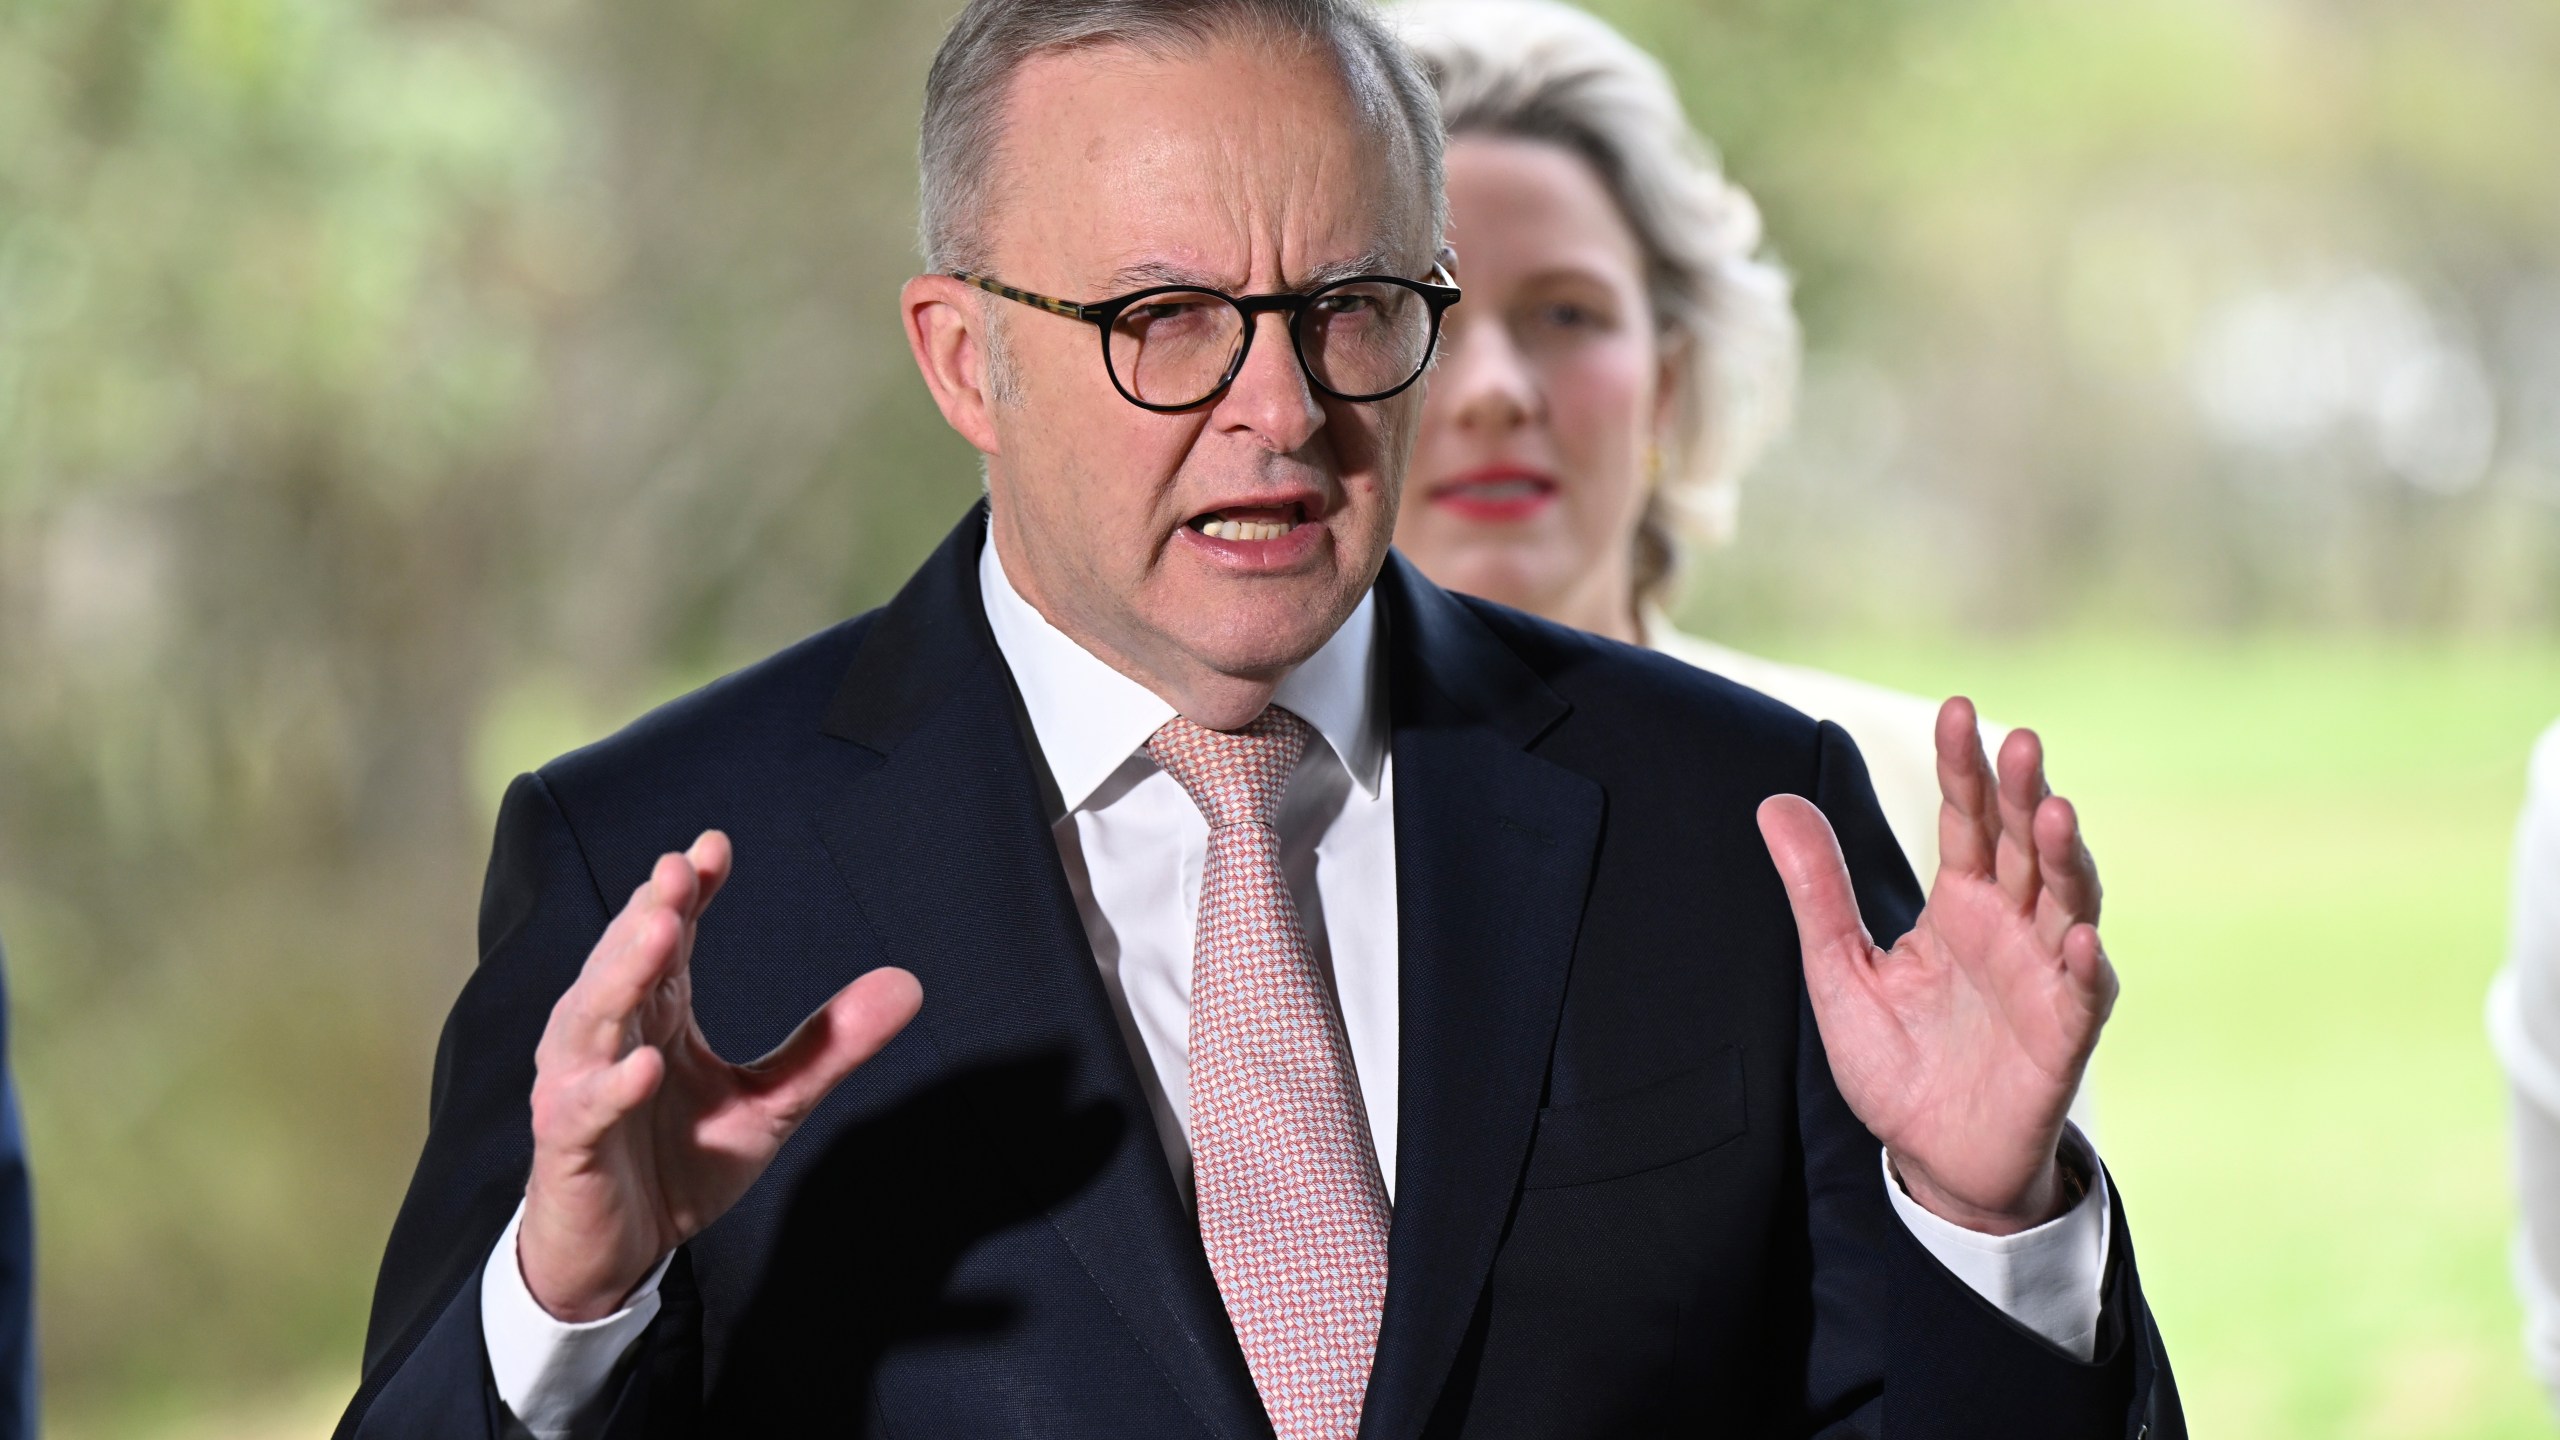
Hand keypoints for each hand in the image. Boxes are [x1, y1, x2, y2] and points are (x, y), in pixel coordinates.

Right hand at [517, 831, 922, 1319]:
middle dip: (652, 912)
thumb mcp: (769, 1105)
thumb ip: (828, 1047)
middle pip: (624, 961)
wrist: (614, 1256)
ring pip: (593, 1018)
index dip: (686, 892)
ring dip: (624, 974)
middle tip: (680, 869)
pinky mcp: (567, 1144)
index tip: (715, 847)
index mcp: (655, 1013)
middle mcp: (608, 1036)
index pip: (667, 937)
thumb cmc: (677, 1164)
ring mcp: (579, 1086)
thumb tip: (910, 984)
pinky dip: (614, 1086)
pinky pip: (586, 1109)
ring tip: (662, 933)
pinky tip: (646, 1065)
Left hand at [1757, 699, 2113, 1234]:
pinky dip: (2084, 963)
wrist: (1931, 1157)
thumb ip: (1817, 891)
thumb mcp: (1839, 969)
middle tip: (2018, 739)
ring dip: (2066, 857)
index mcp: (1961, 903)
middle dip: (2023, 792)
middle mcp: (2013, 926)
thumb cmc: (1896, 1061)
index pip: (1966, 819)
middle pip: (2024, 844)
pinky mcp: (2063, 1036)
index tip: (1958, 709)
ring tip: (2054, 811)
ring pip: (2068, 902)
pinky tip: (2077, 935)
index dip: (1964, 767)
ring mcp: (2045, 976)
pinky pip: (2082, 993)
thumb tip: (1773, 801)